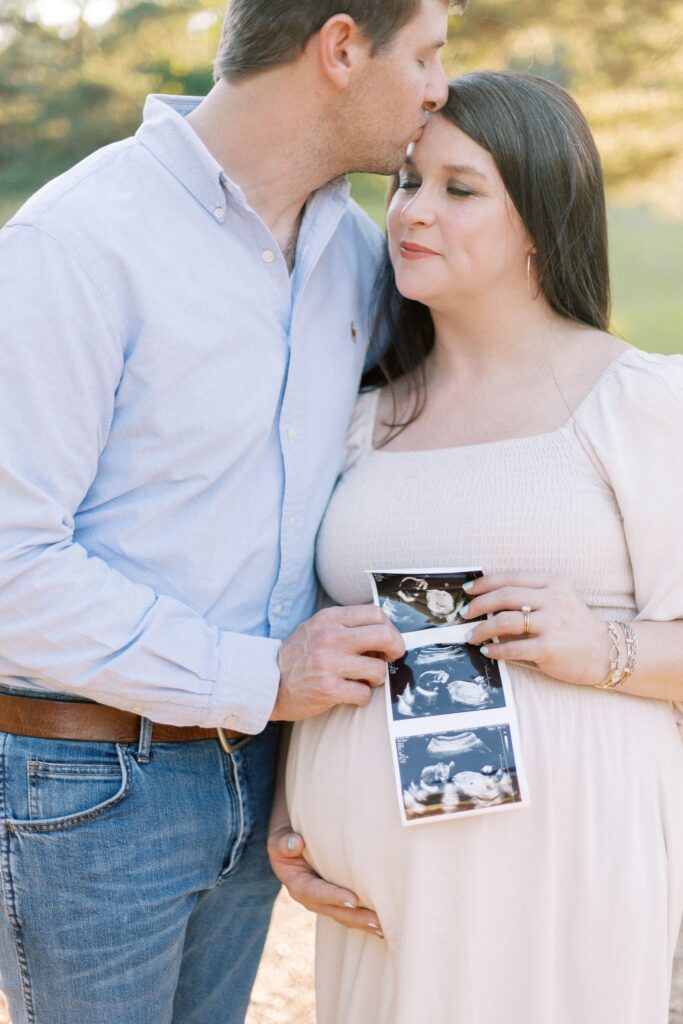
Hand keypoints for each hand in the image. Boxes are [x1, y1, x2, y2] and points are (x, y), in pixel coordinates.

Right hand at [267, 826, 383, 937]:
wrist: (290, 849)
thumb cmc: (286, 842)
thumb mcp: (279, 841)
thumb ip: (285, 843)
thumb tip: (296, 842)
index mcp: (297, 885)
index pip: (315, 892)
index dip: (333, 897)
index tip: (353, 900)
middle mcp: (311, 899)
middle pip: (334, 911)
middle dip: (356, 917)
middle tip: (378, 921)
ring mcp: (323, 903)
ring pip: (344, 917)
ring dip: (364, 922)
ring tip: (384, 926)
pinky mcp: (334, 902)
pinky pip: (349, 913)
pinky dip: (364, 920)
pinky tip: (383, 924)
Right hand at [272, 605, 404, 720]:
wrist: (269, 683)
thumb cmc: (298, 656)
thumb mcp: (317, 628)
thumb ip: (345, 626)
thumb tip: (385, 632)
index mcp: (329, 618)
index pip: (376, 613)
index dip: (390, 628)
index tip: (388, 641)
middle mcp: (330, 637)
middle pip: (385, 636)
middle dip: (396, 649)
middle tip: (391, 658)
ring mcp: (329, 663)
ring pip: (378, 669)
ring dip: (376, 678)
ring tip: (364, 679)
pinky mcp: (328, 689)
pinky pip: (364, 694)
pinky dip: (362, 697)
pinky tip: (350, 693)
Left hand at [461, 571, 609, 686]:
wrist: (606, 652)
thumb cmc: (574, 625)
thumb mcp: (558, 600)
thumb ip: (530, 595)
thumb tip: (489, 599)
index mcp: (553, 582)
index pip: (510, 578)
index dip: (484, 583)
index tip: (468, 590)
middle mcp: (553, 599)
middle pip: (504, 596)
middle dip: (478, 605)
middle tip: (464, 614)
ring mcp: (552, 623)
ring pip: (504, 621)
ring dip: (481, 629)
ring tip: (470, 635)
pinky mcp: (550, 648)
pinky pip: (513, 647)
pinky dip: (495, 649)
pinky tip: (488, 651)